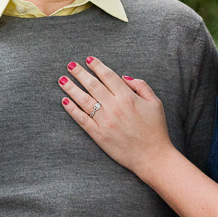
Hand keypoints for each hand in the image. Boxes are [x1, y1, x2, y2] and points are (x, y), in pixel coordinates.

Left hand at [59, 56, 176, 177]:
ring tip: (62, 79)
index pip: (108, 76)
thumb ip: (141, 86)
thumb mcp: (155, 103)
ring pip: (84, 100)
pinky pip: (82, 119)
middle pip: (92, 85)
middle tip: (70, 65)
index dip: (97, 66)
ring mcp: (105, 121)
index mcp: (128, 97)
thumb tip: (123, 77)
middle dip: (79, 73)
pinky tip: (65, 101)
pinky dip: (72, 109)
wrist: (152, 157)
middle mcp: (114, 107)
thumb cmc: (155, 130)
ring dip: (71, 88)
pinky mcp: (98, 135)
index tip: (88, 59)